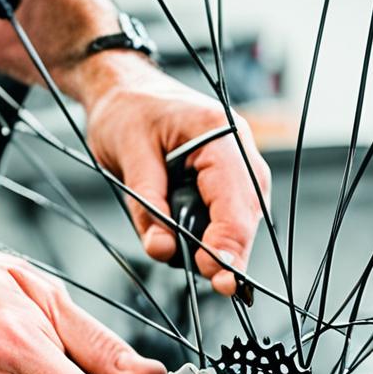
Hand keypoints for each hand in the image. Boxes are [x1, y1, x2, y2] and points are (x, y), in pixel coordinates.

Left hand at [82, 58, 269, 295]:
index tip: (216, 275)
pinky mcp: (227, 181)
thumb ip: (147, 205)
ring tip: (184, 251)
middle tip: (216, 285)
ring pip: (243, 219)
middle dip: (232, 251)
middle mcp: (239, 150)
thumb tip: (163, 249)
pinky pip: (230, 216)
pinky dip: (212, 235)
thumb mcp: (127, 153)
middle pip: (249, 213)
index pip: (236, 197)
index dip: (229, 241)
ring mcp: (238, 166)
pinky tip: (192, 243)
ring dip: (218, 244)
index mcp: (220, 133)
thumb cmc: (126, 110)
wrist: (123, 88)